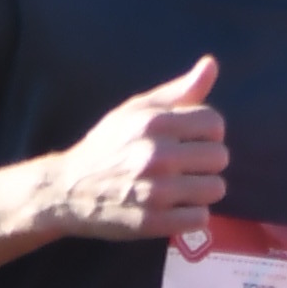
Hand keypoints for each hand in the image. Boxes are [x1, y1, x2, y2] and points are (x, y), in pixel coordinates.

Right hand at [52, 56, 227, 241]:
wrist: (67, 190)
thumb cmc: (107, 146)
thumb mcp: (136, 110)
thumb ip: (178, 91)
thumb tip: (211, 64)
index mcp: (153, 123)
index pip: (214, 124)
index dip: (207, 133)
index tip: (190, 141)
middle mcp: (156, 155)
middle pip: (220, 157)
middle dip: (206, 162)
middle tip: (184, 167)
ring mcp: (155, 192)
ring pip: (215, 189)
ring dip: (201, 191)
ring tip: (180, 188)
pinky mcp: (152, 222)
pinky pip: (200, 218)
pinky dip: (190, 216)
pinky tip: (173, 208)